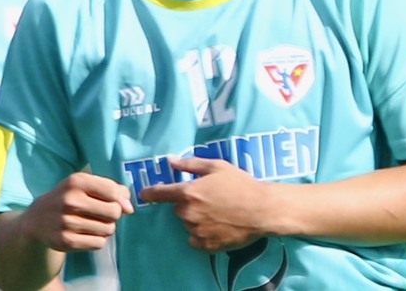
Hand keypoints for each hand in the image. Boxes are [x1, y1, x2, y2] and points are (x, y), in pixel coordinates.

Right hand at [21, 172, 132, 252]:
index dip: (119, 198)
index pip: (114, 192)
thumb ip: (114, 190)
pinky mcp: (65, 242)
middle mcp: (70, 201)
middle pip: (114, 212)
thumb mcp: (87, 185)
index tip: (111, 201)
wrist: (37, 219)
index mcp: (76, 182)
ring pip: (108, 229)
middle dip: (113, 214)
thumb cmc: (70, 197)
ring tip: (92, 223)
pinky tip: (86, 234)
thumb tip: (129, 209)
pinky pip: (99, 243)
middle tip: (101, 214)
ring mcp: (66, 223)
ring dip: (106, 228)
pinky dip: (97, 240)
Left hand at [138, 156, 275, 251]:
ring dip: (197, 218)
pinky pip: (195, 239)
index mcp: (188, 192)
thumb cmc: (240, 184)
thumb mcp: (218, 167)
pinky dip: (203, 233)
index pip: (159, 194)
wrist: (261, 210)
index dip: (150, 193)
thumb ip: (191, 164)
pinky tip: (219, 226)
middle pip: (179, 208)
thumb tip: (170, 161)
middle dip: (190, 204)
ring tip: (219, 213)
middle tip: (210, 199)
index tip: (144, 195)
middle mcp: (187, 213)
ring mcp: (194, 231)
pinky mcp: (203, 245)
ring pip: (188, 223)